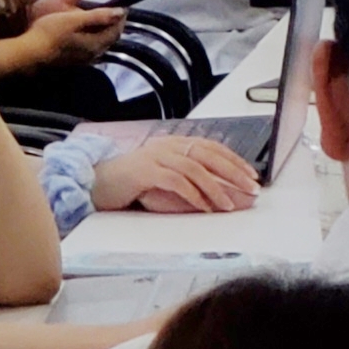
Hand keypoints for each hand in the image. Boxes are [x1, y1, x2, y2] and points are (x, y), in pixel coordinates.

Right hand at [17, 2, 127, 65]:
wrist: (29, 52)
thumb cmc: (50, 31)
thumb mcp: (74, 19)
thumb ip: (98, 16)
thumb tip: (120, 12)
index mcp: (96, 44)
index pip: (116, 30)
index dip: (121, 17)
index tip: (122, 6)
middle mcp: (93, 55)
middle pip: (110, 39)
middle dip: (114, 25)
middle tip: (113, 11)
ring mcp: (82, 60)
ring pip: (101, 44)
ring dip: (104, 32)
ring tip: (101, 19)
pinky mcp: (73, 61)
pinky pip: (91, 48)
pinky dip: (94, 38)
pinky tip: (87, 32)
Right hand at [89, 135, 261, 214]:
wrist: (95, 182)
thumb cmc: (132, 182)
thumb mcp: (165, 179)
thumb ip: (190, 183)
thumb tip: (224, 194)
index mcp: (175, 142)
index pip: (213, 147)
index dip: (235, 161)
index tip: (252, 176)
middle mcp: (168, 145)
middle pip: (209, 155)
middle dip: (234, 173)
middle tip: (251, 189)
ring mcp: (156, 155)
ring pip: (195, 168)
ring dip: (216, 188)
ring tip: (229, 205)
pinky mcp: (145, 171)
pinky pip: (176, 180)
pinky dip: (193, 194)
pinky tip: (204, 206)